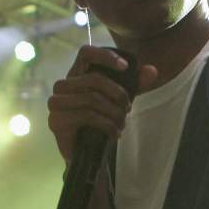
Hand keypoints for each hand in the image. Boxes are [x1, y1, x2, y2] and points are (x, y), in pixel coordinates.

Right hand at [46, 46, 158, 163]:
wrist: (88, 155)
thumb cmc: (102, 123)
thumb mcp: (121, 100)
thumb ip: (135, 85)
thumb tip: (152, 70)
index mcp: (76, 75)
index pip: (86, 53)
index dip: (105, 56)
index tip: (125, 67)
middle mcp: (62, 86)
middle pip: (94, 79)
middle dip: (118, 94)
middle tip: (128, 109)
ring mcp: (56, 103)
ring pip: (92, 98)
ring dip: (114, 113)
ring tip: (121, 124)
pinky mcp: (56, 121)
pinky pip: (87, 116)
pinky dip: (107, 125)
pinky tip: (114, 134)